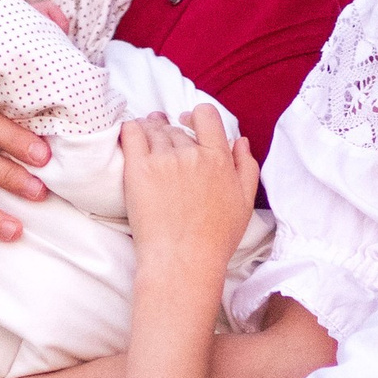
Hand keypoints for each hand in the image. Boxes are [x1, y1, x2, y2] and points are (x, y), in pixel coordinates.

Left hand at [119, 108, 258, 298]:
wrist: (182, 262)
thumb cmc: (215, 240)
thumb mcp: (244, 203)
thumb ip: (246, 167)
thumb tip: (240, 140)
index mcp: (219, 158)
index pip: (206, 115)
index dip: (195, 115)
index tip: (186, 123)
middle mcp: (192, 154)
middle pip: (176, 127)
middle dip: (170, 131)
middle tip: (163, 144)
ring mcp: (164, 160)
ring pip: (154, 129)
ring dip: (150, 130)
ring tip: (148, 140)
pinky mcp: (139, 170)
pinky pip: (131, 133)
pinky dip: (131, 129)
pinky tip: (131, 135)